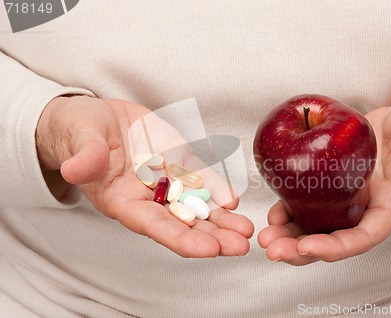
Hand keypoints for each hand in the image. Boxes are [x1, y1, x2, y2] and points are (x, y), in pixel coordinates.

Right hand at [36, 96, 253, 256]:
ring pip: (197, 204)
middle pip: (183, 222)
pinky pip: (200, 176)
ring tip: (246, 230)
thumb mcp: (79, 139)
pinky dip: (217, 188)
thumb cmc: (79, 132)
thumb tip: (75, 169)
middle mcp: (148, 196)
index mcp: (122, 200)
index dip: (181, 239)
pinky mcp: (177, 160)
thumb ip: (84, 156)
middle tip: (240, 246)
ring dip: (222, 219)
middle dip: (212, 236)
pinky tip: (233, 200)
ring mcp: (166, 179)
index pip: (154, 226)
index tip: (208, 251)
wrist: (95, 117)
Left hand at [258, 93, 390, 264]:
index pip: (363, 235)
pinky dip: (288, 214)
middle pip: (332, 239)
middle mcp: (364, 211)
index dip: (336, 246)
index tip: (307, 247)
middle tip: (273, 249)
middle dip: (301, 249)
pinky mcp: (329, 189)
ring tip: (265, 238)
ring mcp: (345, 202)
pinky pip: (307, 207)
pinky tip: (272, 213)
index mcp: (390, 207)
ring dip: (288, 237)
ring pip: (315, 228)